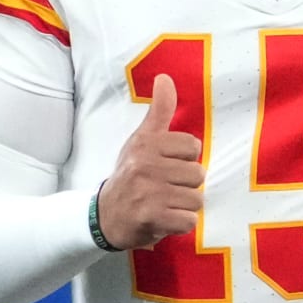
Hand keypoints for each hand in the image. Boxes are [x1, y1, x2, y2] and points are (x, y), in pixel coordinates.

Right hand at [95, 75, 204, 250]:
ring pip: (196, 199)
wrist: (104, 216)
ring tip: (165, 204)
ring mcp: (148, 192)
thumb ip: (159, 111)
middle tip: (165, 189)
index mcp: (146, 144)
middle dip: (186, 185)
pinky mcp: (152, 217)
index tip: (167, 166)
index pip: (193, 147)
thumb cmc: (129, 175)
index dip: (184, 160)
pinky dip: (180, 224)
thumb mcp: (141, 140)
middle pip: (198, 174)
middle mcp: (145, 165)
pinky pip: (189, 220)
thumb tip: (165, 78)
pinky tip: (165, 219)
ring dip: (184, 206)